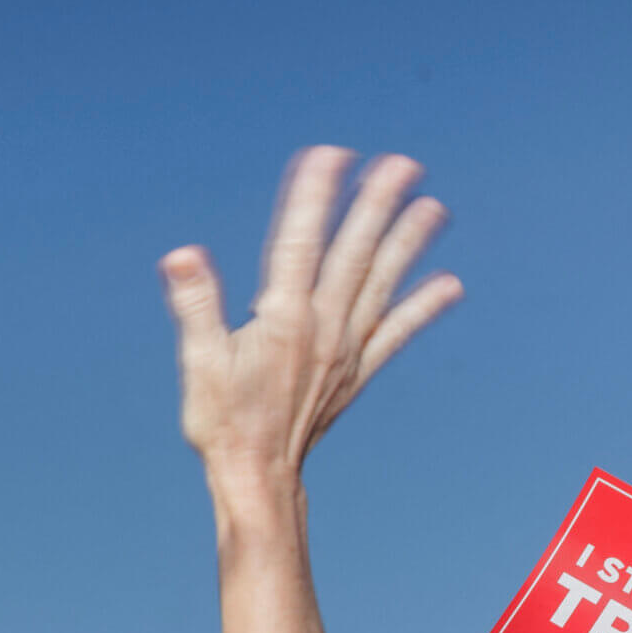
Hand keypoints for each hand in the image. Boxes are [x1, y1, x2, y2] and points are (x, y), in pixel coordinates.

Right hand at [160, 147, 460, 482]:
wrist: (259, 478)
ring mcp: (346, 349)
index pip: (299, 241)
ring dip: (409, 243)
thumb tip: (181, 256)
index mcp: (283, 317)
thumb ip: (196, 304)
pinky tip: (449, 284)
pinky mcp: (357, 372)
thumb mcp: (199, 362)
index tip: (330, 154)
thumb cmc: (223, 422)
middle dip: (377, 205)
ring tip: (434, 207)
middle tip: (403, 164)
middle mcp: (323, 327)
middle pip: (355, 253)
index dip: (315, 195)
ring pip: (383, 284)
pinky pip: (397, 333)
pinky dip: (423, 307)